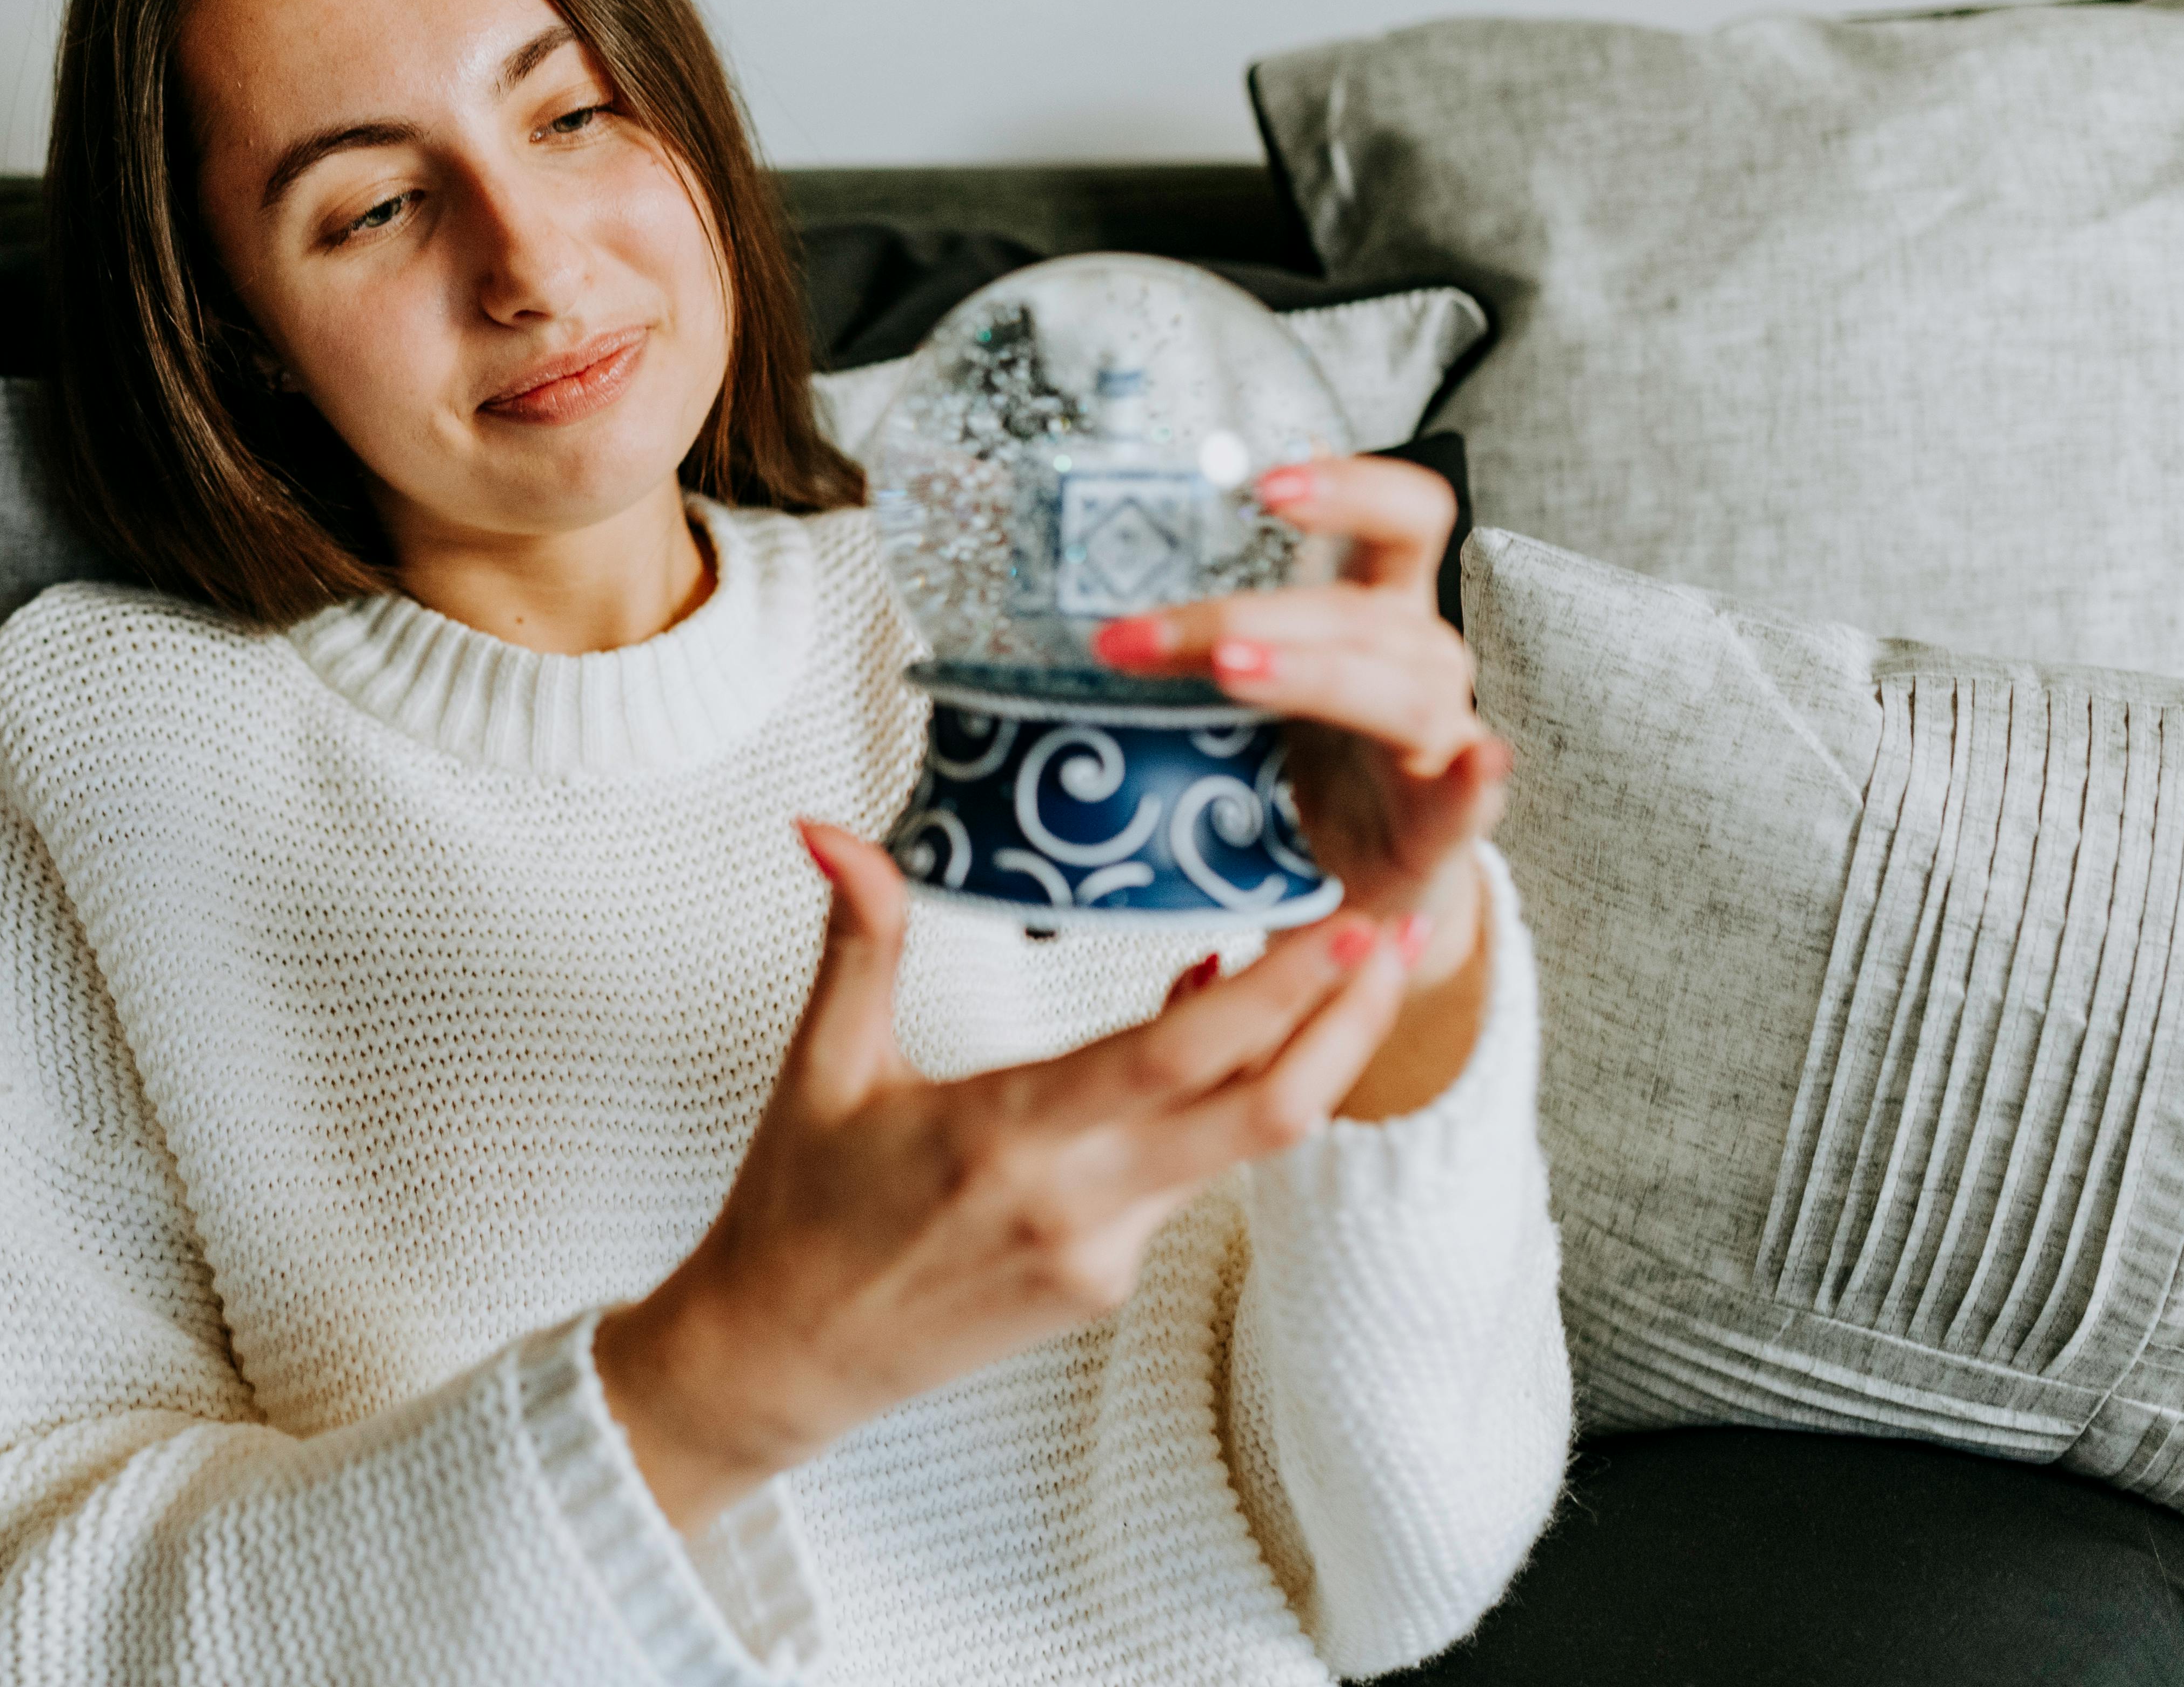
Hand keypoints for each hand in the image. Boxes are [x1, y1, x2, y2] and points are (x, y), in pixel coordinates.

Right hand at [593, 822, 1409, 1534]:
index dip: (1278, 992)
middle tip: (1400, 937)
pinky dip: (1216, 1104)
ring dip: (1296, 1060)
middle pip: (1262, 1115)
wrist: (783, 1358)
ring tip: (1339, 968)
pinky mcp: (1105, 1284)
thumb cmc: (794, 1206)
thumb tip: (830, 825)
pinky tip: (1210, 1038)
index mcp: (1004, 1137)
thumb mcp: (818, 1064)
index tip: (1347, 925)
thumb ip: (858, 938)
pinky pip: (1185, 1178)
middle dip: (1346, 1026)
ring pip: (1236, 1146)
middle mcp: (1075, 1206)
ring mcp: (1102, 1256)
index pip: (1179, 1057)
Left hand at [1094, 455, 1509, 1108]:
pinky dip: (1475, 779)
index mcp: (1373, 610)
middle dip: (1238, 614)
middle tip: (1139, 638)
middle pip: (1352, 609)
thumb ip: (1173, 646)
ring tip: (1228, 673)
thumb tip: (1045, 605)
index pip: (1399, 517)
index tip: (1259, 483)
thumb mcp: (1238, 689)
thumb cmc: (1293, 766)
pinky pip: (1473, 792)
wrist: (1354, 883)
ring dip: (1303, 672)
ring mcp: (1440, 732)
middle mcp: (1417, 655)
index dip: (1346, 486)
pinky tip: (1469, 764)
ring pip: (1390, 685)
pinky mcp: (1448, 819)